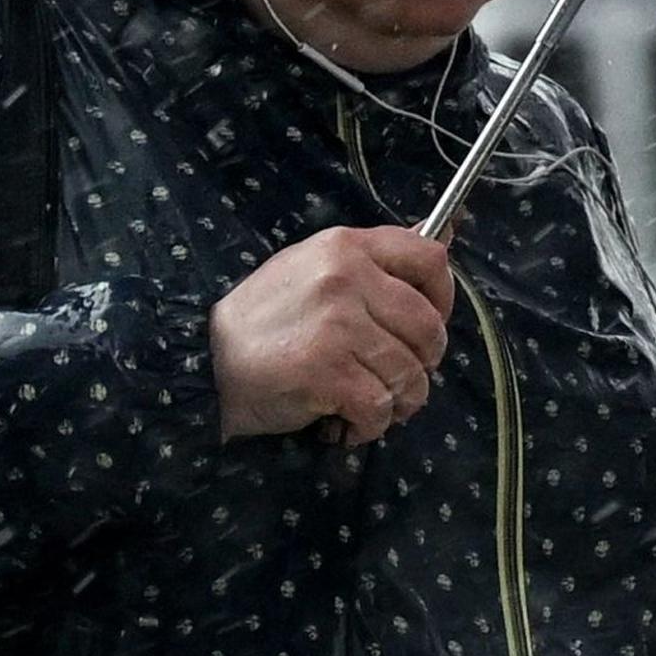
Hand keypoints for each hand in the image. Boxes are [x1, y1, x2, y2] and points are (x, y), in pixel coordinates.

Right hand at [208, 226, 453, 446]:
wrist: (205, 361)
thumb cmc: (265, 318)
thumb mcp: (315, 266)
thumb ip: (375, 258)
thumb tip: (450, 229)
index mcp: (346, 247)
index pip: (430, 258)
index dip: (444, 298)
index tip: (427, 323)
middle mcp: (346, 278)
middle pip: (429, 329)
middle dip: (421, 364)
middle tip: (391, 376)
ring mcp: (338, 326)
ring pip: (410, 374)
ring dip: (396, 402)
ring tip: (366, 405)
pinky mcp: (328, 372)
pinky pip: (380, 407)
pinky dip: (369, 426)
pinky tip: (344, 422)